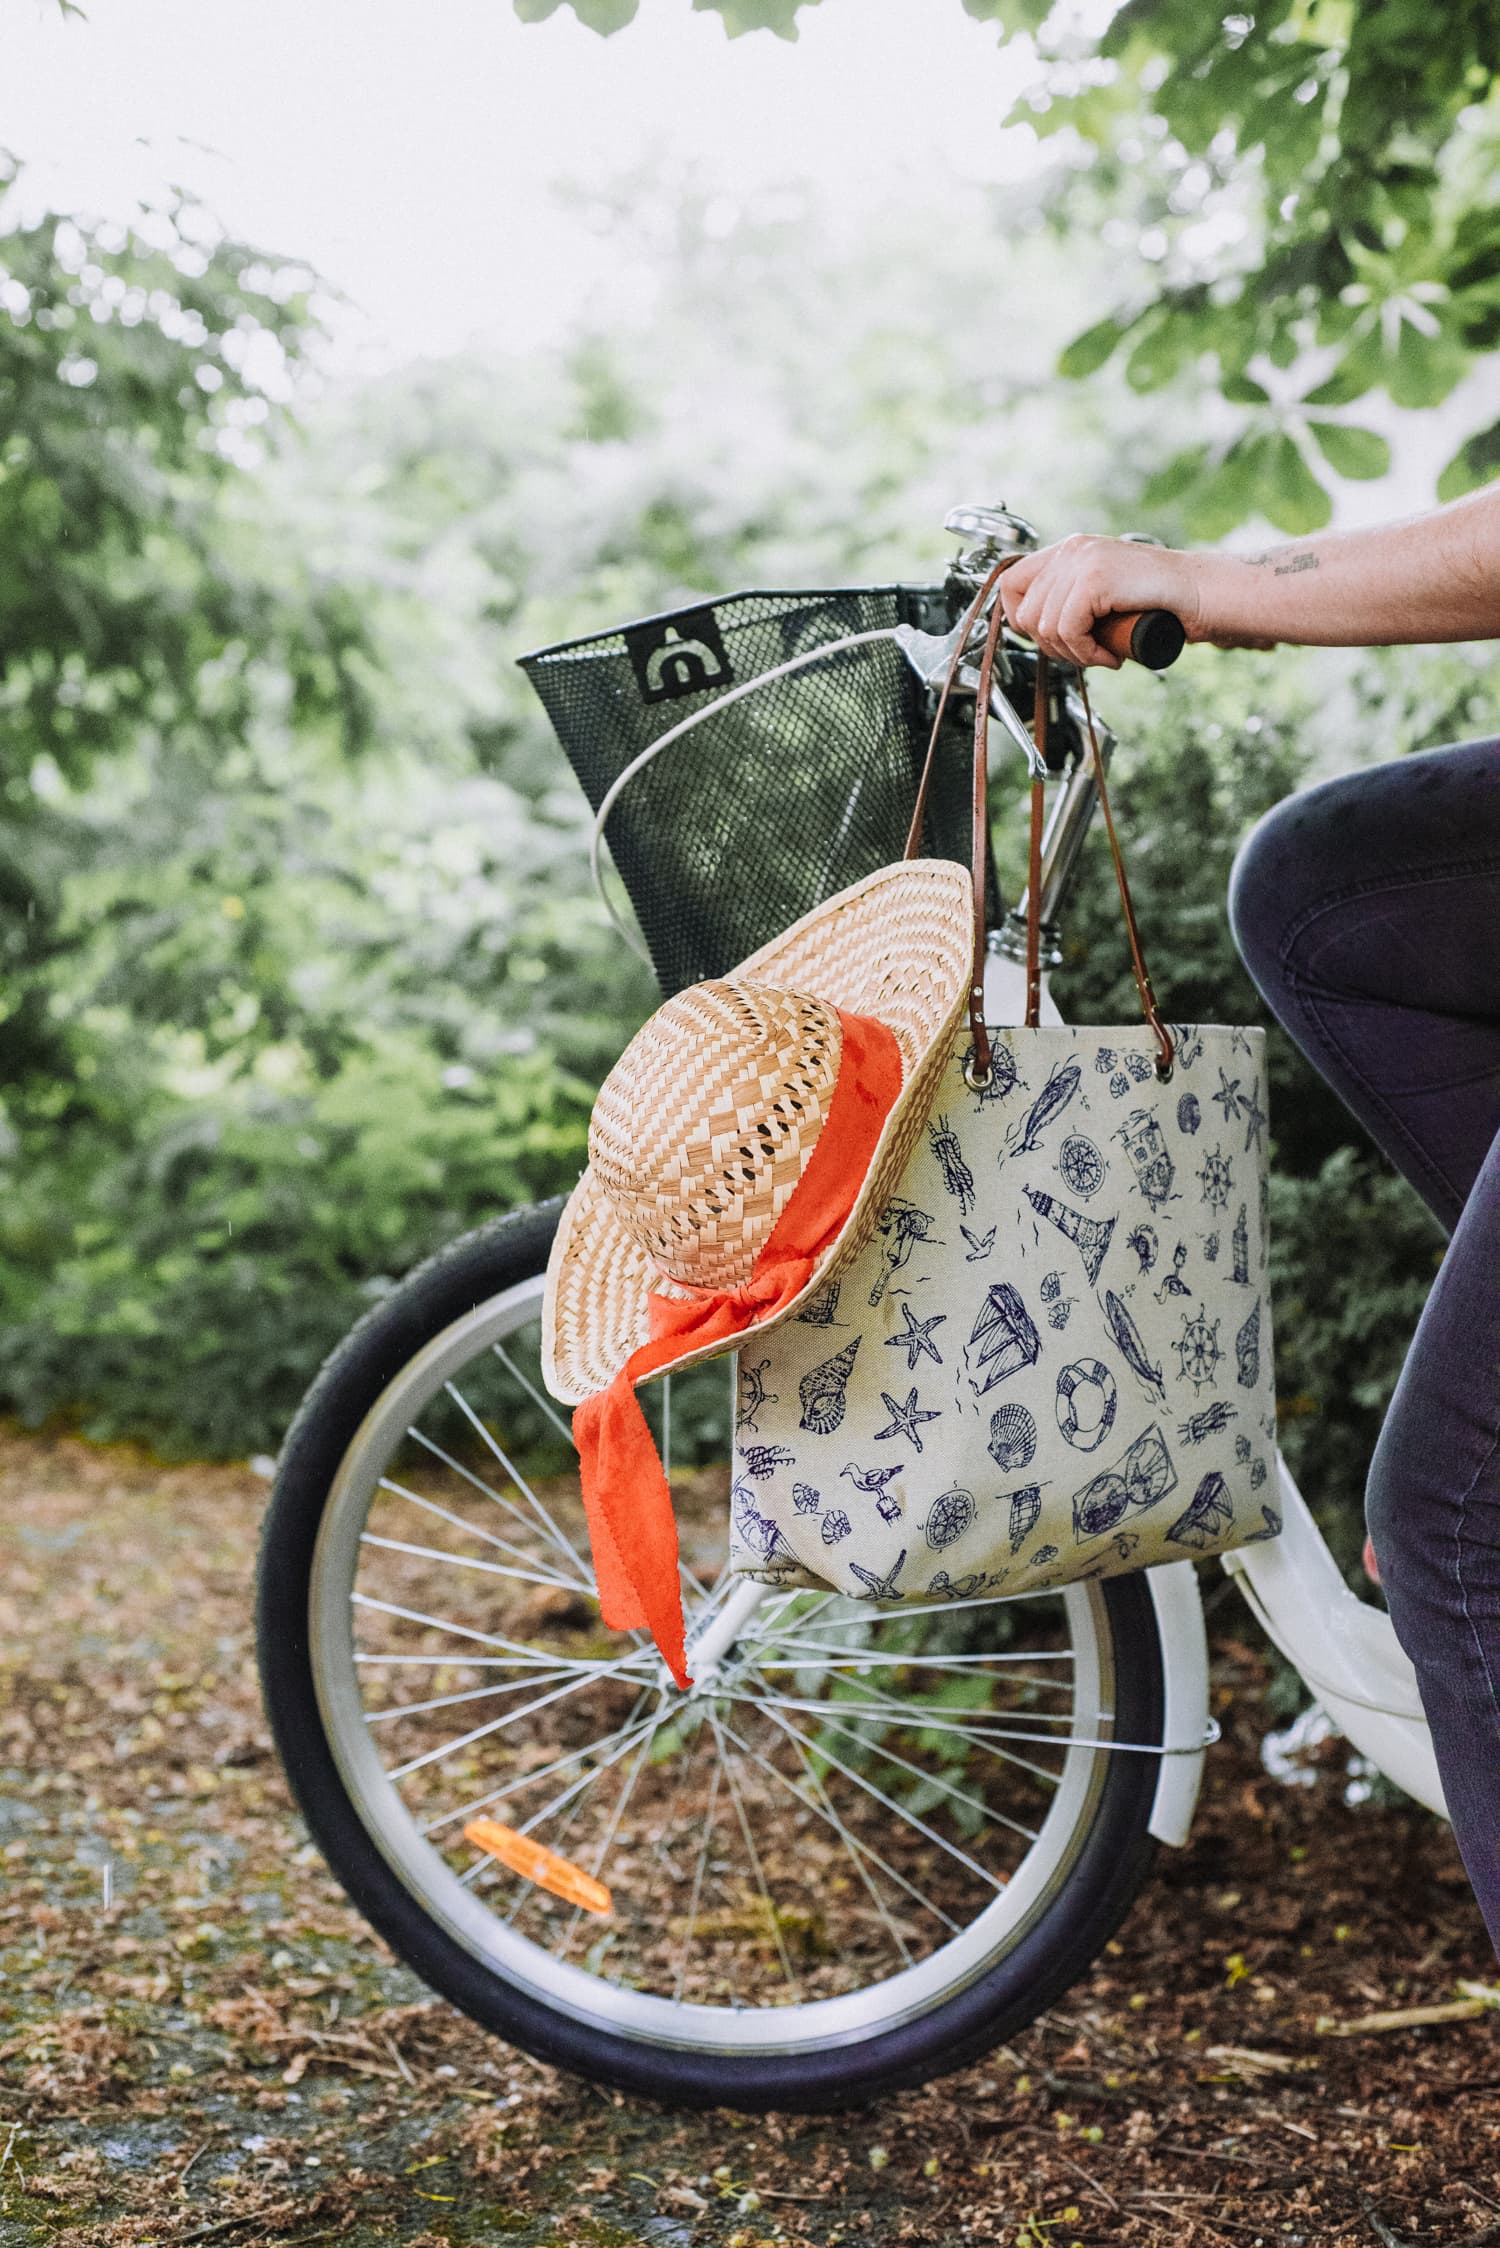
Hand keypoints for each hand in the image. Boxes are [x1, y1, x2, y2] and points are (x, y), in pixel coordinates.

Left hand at [999, 533, 1209, 667]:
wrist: (1200, 595)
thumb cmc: (1157, 603)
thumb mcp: (1101, 598)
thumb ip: (1069, 600)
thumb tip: (1030, 628)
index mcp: (1069, 550)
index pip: (1011, 585)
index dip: (1021, 621)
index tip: (1050, 639)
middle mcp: (1071, 550)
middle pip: (1025, 613)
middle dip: (1052, 646)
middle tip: (1086, 653)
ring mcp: (1083, 561)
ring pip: (1045, 627)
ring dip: (1073, 654)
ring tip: (1102, 654)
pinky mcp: (1096, 579)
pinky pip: (1067, 630)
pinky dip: (1086, 653)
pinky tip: (1110, 656)